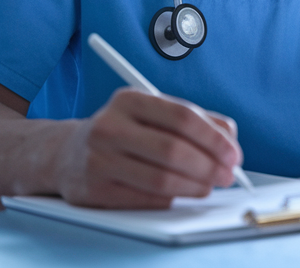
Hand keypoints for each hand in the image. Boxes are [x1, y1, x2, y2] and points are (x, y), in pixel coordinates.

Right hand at [53, 88, 242, 208]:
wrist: (66, 153)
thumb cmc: (123, 132)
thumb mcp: (153, 113)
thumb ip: (195, 120)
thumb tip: (229, 138)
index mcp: (129, 100)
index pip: (182, 118)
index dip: (214, 139)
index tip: (233, 154)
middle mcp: (110, 127)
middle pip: (173, 150)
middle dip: (209, 166)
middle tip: (226, 175)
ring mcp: (98, 160)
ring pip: (161, 180)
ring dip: (194, 187)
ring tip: (208, 186)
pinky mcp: (94, 191)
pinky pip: (145, 199)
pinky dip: (171, 199)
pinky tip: (180, 194)